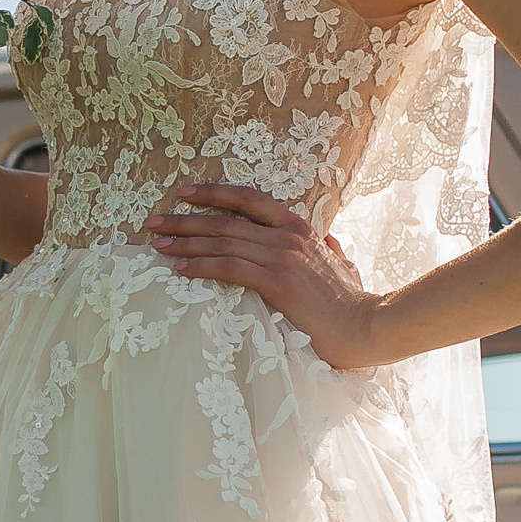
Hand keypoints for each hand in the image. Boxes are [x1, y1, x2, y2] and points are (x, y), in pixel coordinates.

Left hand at [143, 184, 386, 367]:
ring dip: (184, 243)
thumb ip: (334, 253)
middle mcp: (287, 236)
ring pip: (222, 242)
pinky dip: (202, 266)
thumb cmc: (353, 304)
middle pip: (225, 220)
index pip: (249, 199)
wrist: (367, 328)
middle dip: (184, 220)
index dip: (214, 193)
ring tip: (156, 245)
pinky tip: (180, 269)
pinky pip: (230, 268)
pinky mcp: (278, 282)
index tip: (183, 193)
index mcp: (299, 228)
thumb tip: (331, 242)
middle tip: (152, 222)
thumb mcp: (344, 268)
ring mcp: (283, 257)